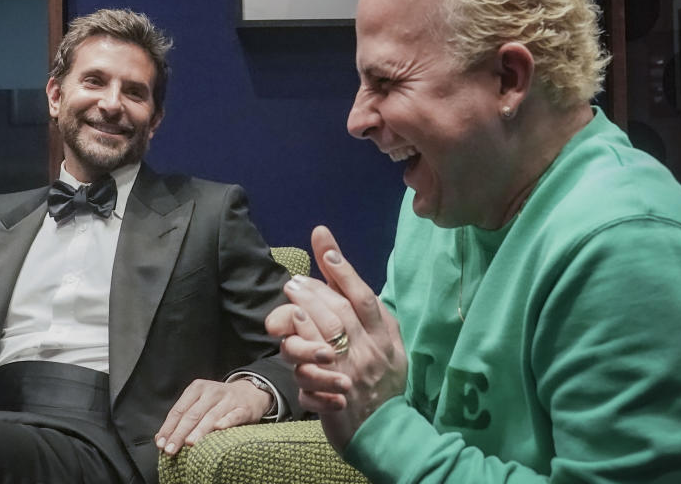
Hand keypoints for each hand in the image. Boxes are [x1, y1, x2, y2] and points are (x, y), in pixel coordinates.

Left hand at [154, 378, 271, 454]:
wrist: (249, 393)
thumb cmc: (218, 402)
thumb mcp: (199, 403)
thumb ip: (181, 418)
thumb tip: (160, 439)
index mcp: (197, 388)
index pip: (179, 410)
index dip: (169, 427)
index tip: (161, 443)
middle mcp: (211, 392)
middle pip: (192, 414)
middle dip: (179, 433)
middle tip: (170, 449)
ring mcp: (228, 399)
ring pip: (211, 416)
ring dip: (199, 431)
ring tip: (189, 443)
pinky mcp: (243, 408)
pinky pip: (234, 416)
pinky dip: (226, 421)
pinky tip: (218, 428)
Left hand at [265, 225, 406, 450]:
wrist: (384, 436)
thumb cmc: (385, 388)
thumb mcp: (392, 351)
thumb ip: (376, 320)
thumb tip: (356, 287)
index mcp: (386, 340)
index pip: (364, 298)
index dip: (344, 270)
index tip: (325, 245)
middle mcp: (370, 353)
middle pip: (340, 311)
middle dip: (316, 288)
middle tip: (295, 277)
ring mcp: (350, 373)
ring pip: (326, 333)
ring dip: (304, 309)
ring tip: (290, 293)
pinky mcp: (332, 394)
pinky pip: (311, 368)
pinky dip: (300, 347)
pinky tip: (287, 334)